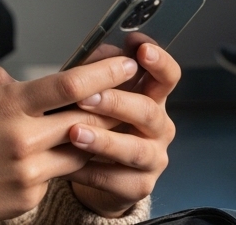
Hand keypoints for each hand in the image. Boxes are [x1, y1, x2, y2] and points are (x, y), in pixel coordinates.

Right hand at [0, 57, 138, 224]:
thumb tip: (18, 81)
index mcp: (4, 104)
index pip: (69, 84)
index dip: (104, 72)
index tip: (126, 64)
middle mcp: (22, 138)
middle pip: (87, 117)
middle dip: (114, 104)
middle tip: (132, 92)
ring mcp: (28, 171)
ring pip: (82, 149)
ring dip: (98, 136)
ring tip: (108, 122)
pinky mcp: (28, 196)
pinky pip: (59, 174)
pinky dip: (67, 160)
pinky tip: (68, 152)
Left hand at [64, 43, 180, 217]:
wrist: (98, 171)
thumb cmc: (98, 122)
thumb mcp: (98, 94)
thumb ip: (99, 72)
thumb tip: (97, 50)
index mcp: (153, 98)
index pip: (168, 77)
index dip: (159, 62)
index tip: (141, 49)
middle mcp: (159, 128)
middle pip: (149, 112)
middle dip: (116, 103)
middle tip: (86, 98)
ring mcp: (153, 158)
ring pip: (135, 150)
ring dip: (103, 140)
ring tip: (74, 133)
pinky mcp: (139, 186)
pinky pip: (114, 179)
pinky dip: (88, 170)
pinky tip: (67, 164)